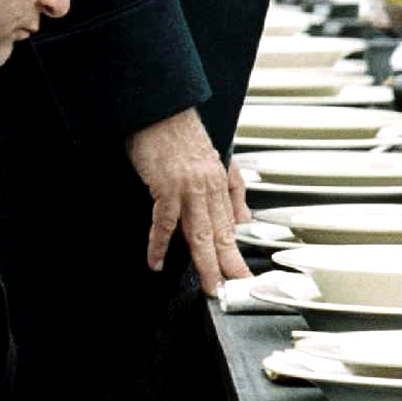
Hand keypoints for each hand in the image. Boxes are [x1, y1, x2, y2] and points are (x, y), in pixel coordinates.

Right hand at [127, 107, 249, 296]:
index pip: (232, 227)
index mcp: (220, 183)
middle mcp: (209, 187)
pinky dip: (159, 244)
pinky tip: (157, 262)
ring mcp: (189, 187)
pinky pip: (165, 221)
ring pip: (200, 233)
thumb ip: (231, 190)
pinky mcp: (166, 185)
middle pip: (221, 234)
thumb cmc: (179, 135)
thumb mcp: (214, 161)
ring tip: (210, 286)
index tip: (245, 276)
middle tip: (234, 290)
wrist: (161, 110)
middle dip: (229, 266)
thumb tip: (244, 219)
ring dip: (205, 263)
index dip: (238, 254)